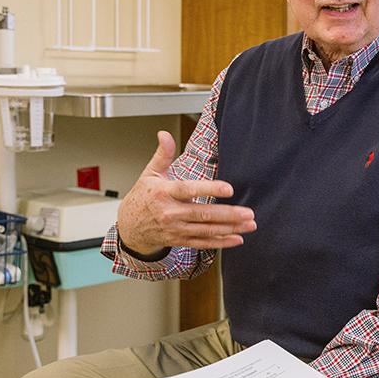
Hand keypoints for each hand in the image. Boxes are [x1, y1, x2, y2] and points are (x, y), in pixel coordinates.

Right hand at [117, 130, 255, 256]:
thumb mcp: (150, 174)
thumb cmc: (142, 198)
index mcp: (164, 192)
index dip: (209, 189)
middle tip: (248, 212)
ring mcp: (176, 229)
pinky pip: (203, 243)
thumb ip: (162, 154)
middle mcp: (170, 212)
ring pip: (206, 230)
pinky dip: (221, 242)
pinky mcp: (179, 240)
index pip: (189, 190)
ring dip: (230, 228)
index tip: (229, 189)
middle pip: (202, 214)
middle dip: (228, 214)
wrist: (128, 228)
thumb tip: (164, 134)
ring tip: (249, 224)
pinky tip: (237, 239)